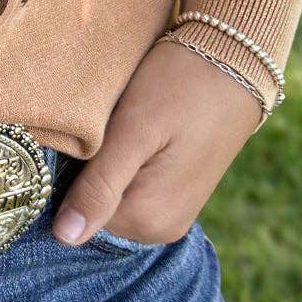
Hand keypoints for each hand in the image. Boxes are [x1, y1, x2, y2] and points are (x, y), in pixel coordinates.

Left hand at [52, 37, 264, 246]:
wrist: (235, 63)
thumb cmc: (180, 87)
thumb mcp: (132, 132)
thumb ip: (99, 187)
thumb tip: (65, 237)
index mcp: (147, 220)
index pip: (77, 211)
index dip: (73, 172)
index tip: (92, 137)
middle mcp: (162, 228)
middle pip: (96, 206)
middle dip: (92, 169)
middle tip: (115, 127)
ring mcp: (173, 212)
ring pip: (112, 194)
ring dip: (108, 164)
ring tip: (131, 128)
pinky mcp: (177, 192)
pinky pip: (133, 186)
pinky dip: (126, 162)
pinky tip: (141, 135)